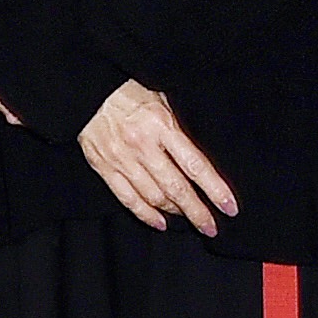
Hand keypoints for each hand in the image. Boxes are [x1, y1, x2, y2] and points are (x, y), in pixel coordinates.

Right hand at [76, 81, 237, 235]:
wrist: (88, 89)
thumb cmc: (130, 91)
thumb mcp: (163, 99)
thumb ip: (179, 128)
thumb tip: (200, 157)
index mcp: (162, 125)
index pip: (195, 165)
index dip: (214, 189)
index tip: (229, 207)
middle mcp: (142, 146)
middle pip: (176, 188)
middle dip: (197, 212)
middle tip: (211, 227)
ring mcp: (122, 159)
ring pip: (153, 197)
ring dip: (174, 212)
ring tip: (189, 218)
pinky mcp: (104, 168)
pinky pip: (127, 198)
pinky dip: (145, 214)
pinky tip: (160, 222)